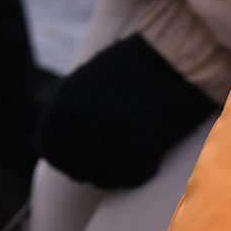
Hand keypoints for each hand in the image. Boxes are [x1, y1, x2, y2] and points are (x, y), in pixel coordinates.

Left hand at [34, 34, 215, 189]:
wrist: (183, 52)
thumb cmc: (144, 64)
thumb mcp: (92, 81)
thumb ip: (74, 109)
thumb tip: (67, 143)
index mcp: (64, 101)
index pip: (48, 149)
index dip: (68, 158)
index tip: (87, 158)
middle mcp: (77, 118)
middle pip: (75, 168)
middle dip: (96, 169)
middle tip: (120, 160)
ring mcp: (104, 132)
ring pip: (102, 178)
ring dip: (119, 174)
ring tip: (137, 159)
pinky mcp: (135, 142)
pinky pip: (132, 176)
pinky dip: (143, 172)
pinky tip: (154, 158)